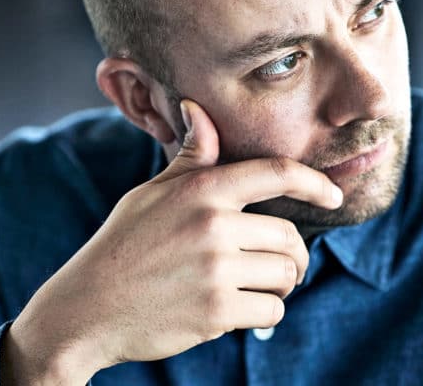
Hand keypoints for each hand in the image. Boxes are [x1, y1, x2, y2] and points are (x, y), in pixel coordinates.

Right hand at [0, 100, 342, 384]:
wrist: (87, 308)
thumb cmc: (123, 246)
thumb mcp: (150, 194)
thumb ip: (189, 158)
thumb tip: (197, 109)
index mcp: (200, 189)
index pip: (276, 172)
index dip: (315, 182)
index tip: (335, 195)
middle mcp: (213, 224)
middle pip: (290, 236)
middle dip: (291, 254)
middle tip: (275, 264)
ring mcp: (216, 269)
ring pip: (287, 275)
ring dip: (279, 285)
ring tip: (253, 286)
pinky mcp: (217, 310)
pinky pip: (272, 310)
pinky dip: (263, 313)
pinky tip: (236, 309)